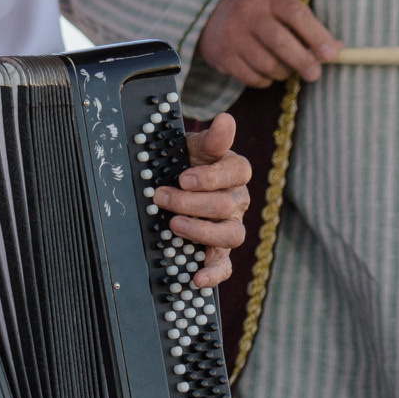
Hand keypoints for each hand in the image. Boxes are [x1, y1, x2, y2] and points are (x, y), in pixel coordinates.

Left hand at [158, 113, 250, 289]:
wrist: (173, 182)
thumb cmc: (184, 162)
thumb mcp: (192, 146)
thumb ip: (211, 138)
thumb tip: (225, 119)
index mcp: (236, 171)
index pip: (237, 172)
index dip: (210, 178)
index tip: (183, 178)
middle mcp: (238, 200)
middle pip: (226, 205)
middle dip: (190, 201)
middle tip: (160, 196)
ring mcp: (231, 226)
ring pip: (231, 235)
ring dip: (200, 231)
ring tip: (173, 225)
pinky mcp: (220, 250)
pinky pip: (225, 266)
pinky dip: (213, 274)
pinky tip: (196, 278)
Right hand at [198, 0, 339, 87]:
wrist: (211, 16)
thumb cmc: (260, 14)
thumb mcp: (280, 8)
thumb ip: (307, 26)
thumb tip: (337, 49)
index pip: (296, 14)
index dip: (317, 35)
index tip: (332, 54)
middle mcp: (247, 13)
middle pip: (279, 41)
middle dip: (302, 61)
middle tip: (314, 74)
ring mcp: (232, 36)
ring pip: (266, 64)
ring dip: (283, 72)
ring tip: (285, 69)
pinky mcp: (222, 56)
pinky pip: (251, 78)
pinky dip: (265, 80)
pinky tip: (266, 72)